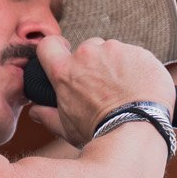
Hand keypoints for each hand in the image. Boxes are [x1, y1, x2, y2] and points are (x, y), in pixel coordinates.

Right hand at [28, 35, 175, 149]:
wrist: (137, 131)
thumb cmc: (100, 132)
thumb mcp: (67, 128)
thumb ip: (48, 116)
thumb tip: (36, 111)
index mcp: (65, 71)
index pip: (49, 45)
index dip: (56, 49)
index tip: (65, 57)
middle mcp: (87, 54)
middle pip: (86, 49)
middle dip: (93, 64)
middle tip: (104, 87)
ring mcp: (115, 50)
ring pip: (113, 52)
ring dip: (116, 66)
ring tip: (125, 91)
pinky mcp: (139, 52)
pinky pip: (135, 56)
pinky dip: (137, 68)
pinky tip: (140, 89)